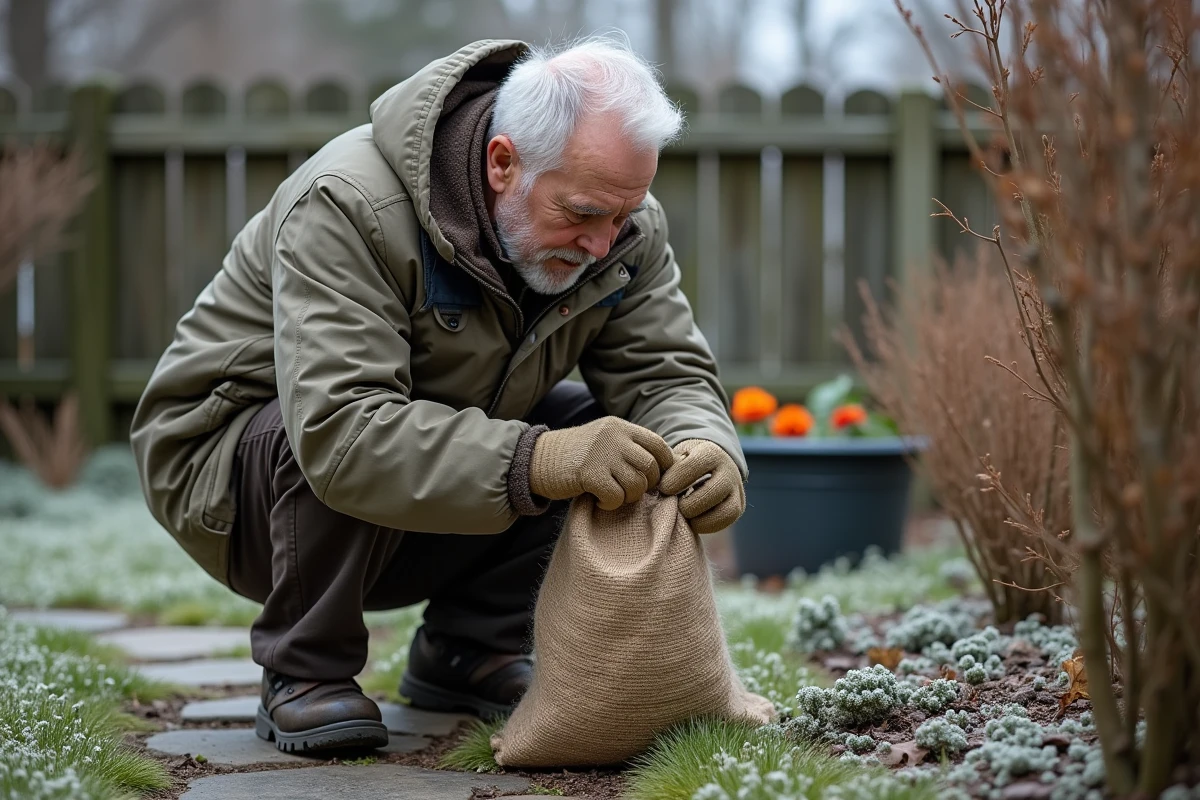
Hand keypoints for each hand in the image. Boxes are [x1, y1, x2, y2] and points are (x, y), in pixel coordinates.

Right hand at [529, 417, 674, 510]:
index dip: (663, 466)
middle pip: (651, 467)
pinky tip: (599, 501)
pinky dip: (611, 504)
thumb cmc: (574, 456)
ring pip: (637, 484)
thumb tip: (666, 467)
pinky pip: (616, 496)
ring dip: (628, 497)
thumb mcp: (604, 441)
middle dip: (646, 485)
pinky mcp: (589, 473)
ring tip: (613, 495)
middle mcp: (614, 436)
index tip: (652, 479)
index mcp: (620, 427)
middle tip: (630, 491)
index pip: (658, 445)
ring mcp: (602, 454)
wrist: (535, 459)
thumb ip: (629, 448)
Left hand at [658, 439, 745, 533]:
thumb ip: (667, 467)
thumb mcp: (676, 457)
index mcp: (710, 453)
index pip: (693, 467)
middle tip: (673, 504)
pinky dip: (706, 525)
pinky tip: (692, 520)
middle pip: (710, 493)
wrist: (710, 466)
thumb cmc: (684, 463)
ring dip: (698, 517)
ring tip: (683, 513)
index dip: (674, 481)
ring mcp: (736, 490)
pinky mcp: (738, 507)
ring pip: (723, 511)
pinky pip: (726, 521)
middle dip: (686, 504)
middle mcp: (728, 470)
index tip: (662, 488)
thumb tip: (655, 480)